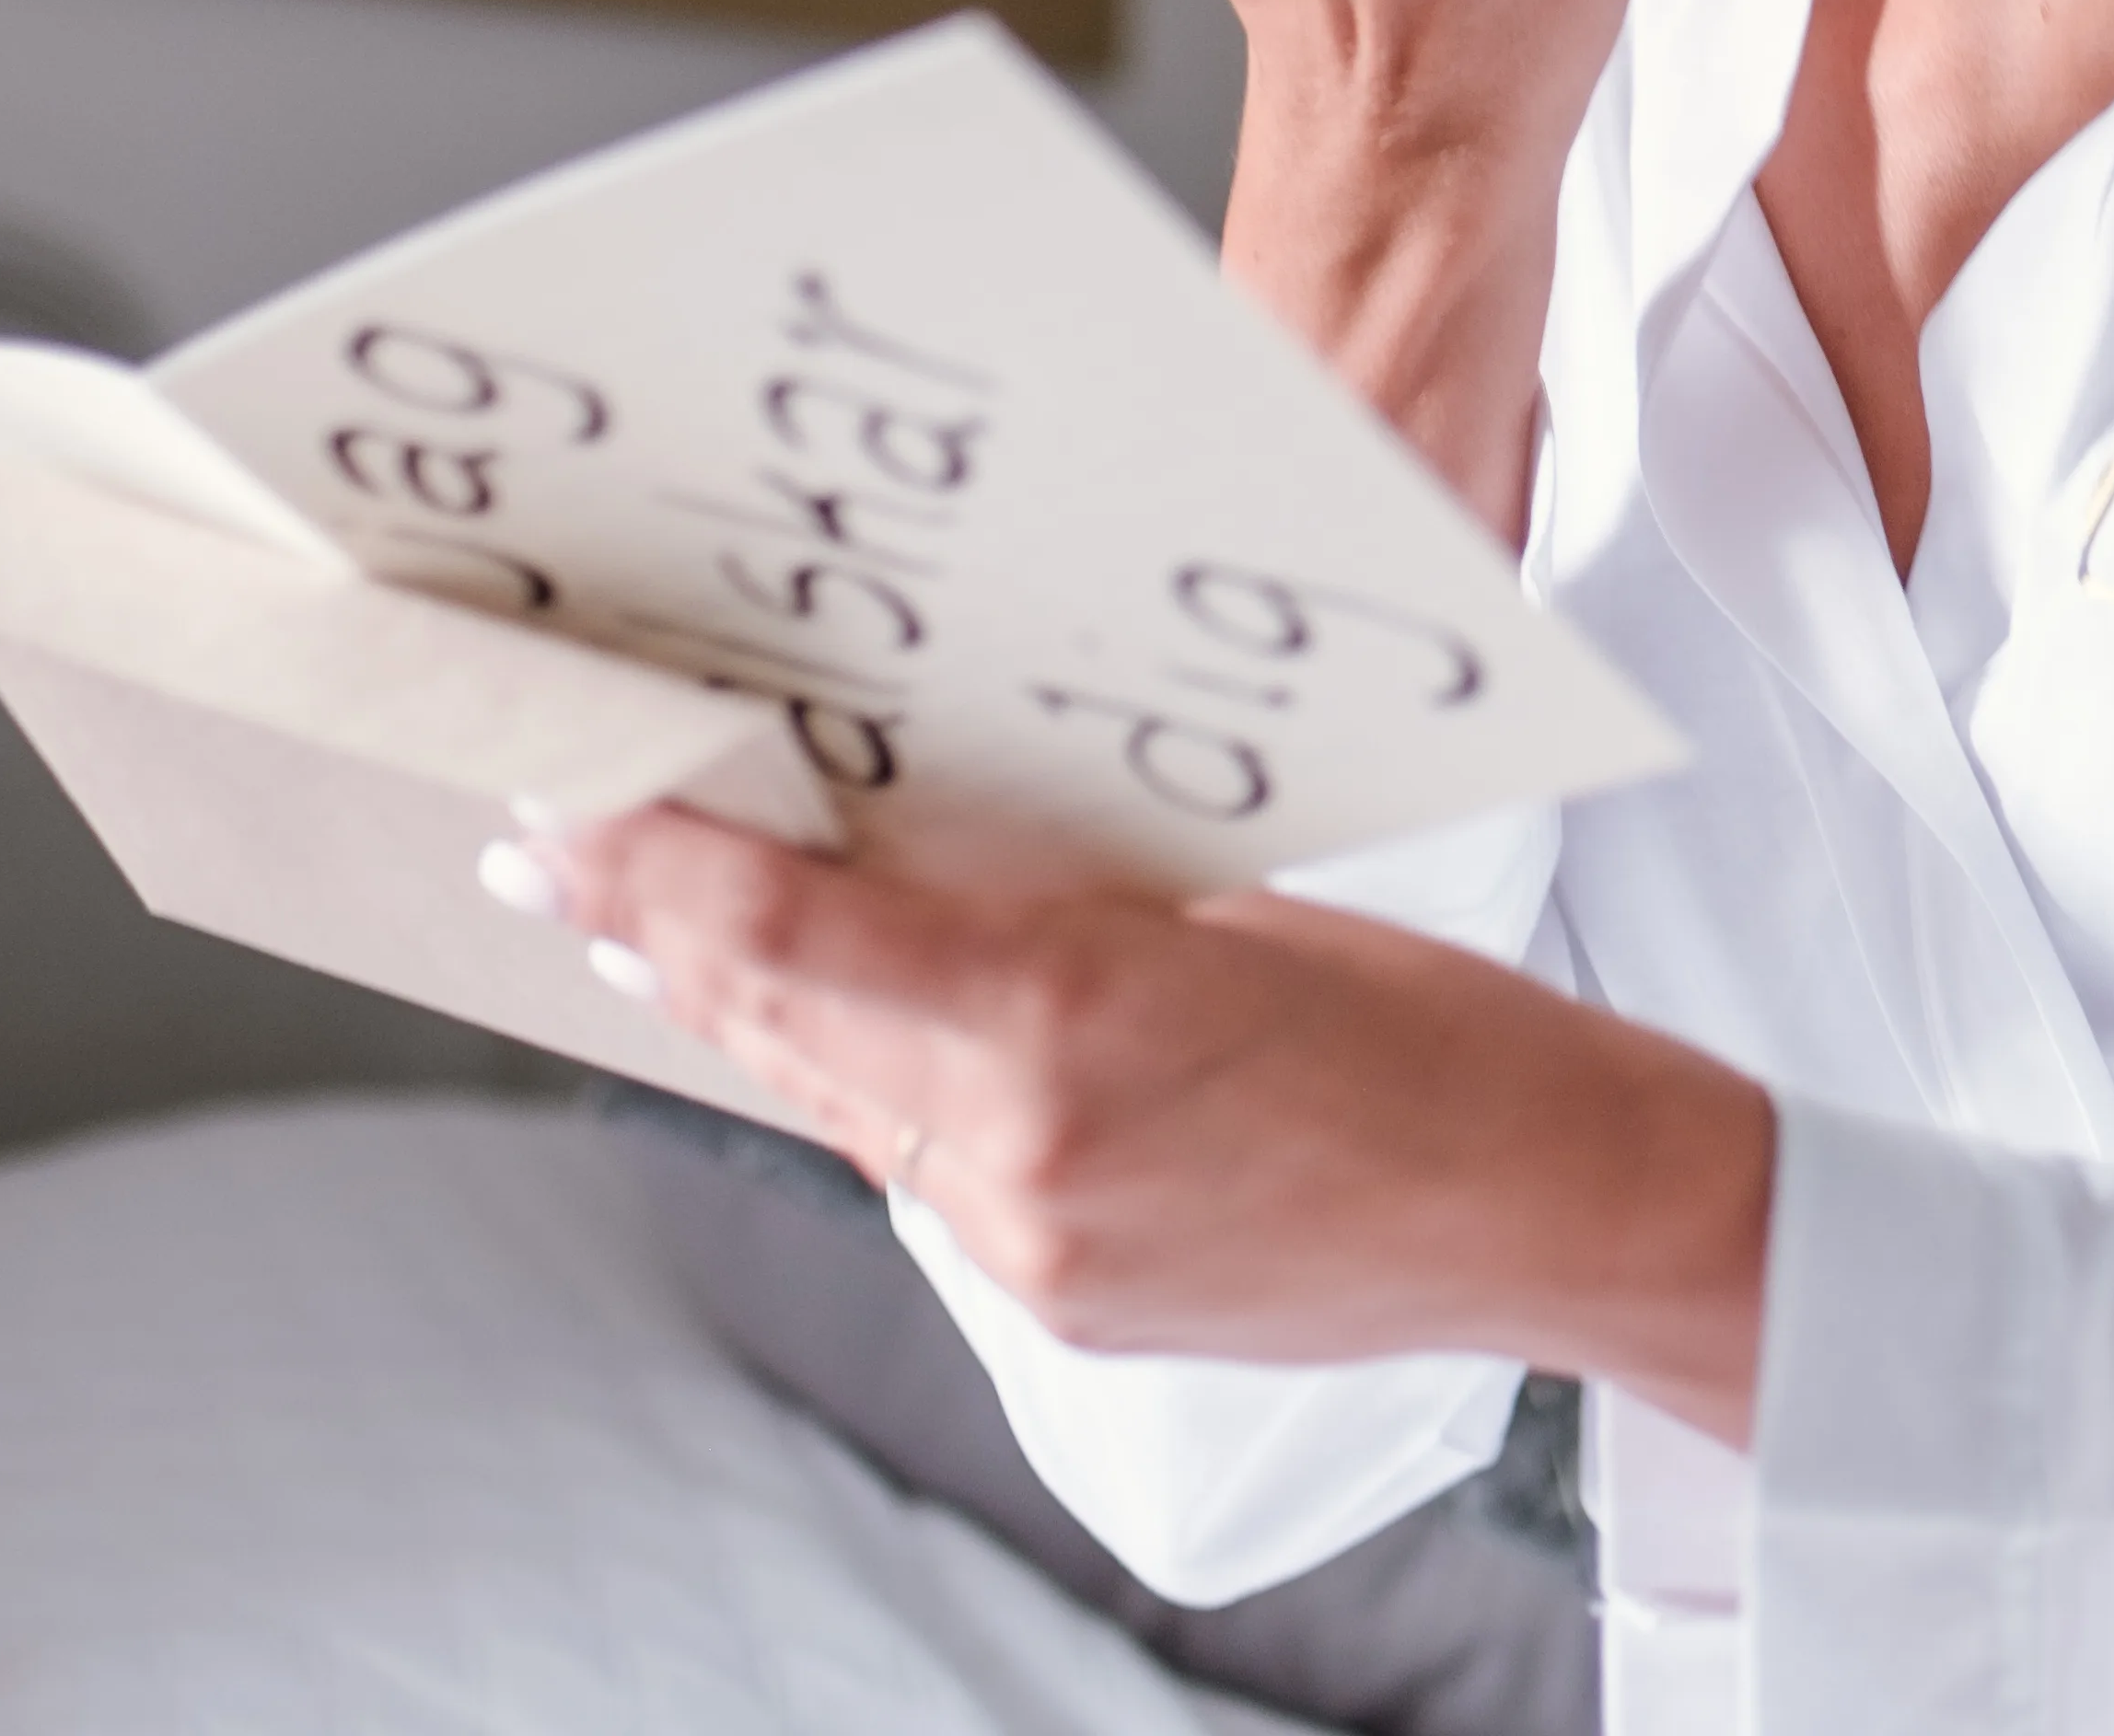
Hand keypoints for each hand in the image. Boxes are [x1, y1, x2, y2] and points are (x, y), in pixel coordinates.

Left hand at [529, 806, 1773, 1443]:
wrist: (1562, 1209)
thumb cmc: (1445, 1033)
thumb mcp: (1232, 907)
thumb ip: (1057, 894)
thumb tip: (911, 839)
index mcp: (1071, 1016)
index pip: (797, 931)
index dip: (661, 864)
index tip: (570, 809)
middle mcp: (1025, 1154)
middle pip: (783, 1023)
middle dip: (659, 932)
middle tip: (551, 855)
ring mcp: (1039, 1250)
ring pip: (838, 1103)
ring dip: (747, 1011)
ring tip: (651, 934)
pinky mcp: (1067, 1305)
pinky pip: (921, 1176)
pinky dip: (864, 1090)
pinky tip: (834, 1037)